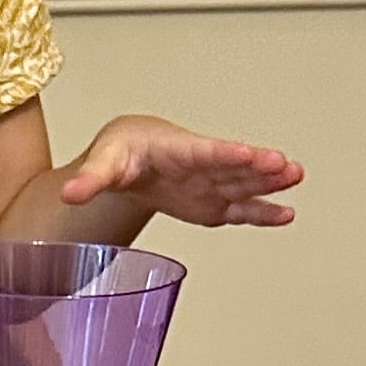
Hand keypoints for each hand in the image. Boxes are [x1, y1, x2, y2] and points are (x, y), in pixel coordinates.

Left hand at [52, 115, 302, 227]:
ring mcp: (210, 185)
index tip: (248, 153)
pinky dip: (262, 214)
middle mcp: (200, 165)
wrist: (130, 158)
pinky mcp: (213, 204)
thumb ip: (90, 179)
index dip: (226, 154)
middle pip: (232, 166)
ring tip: (296, 176)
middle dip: (258, 166)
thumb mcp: (103, 162)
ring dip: (269, 184)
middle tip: (285, 165)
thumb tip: (69, 194)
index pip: (204, 151)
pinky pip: (241, 210)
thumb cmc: (121, 152)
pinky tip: (285, 215)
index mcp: (176, 150)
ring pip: (243, 185)